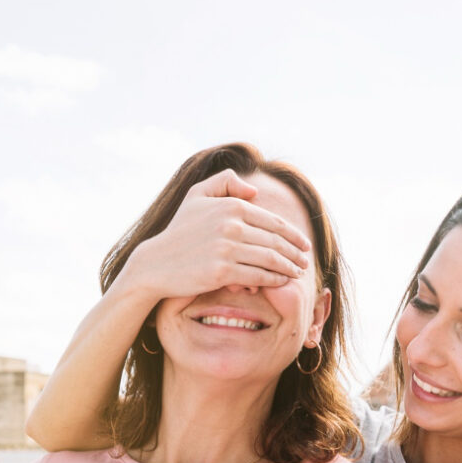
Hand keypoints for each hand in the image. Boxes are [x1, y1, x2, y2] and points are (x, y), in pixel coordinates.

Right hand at [112, 169, 312, 304]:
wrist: (156, 263)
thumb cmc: (179, 231)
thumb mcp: (197, 196)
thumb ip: (226, 182)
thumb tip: (254, 191)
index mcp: (231, 206)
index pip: (273, 222)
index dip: (293, 234)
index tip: (303, 244)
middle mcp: (230, 225)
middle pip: (275, 241)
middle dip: (296, 253)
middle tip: (305, 261)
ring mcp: (226, 249)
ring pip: (270, 259)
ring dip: (289, 267)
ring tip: (298, 272)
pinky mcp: (222, 272)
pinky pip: (258, 275)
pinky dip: (275, 279)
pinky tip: (282, 281)